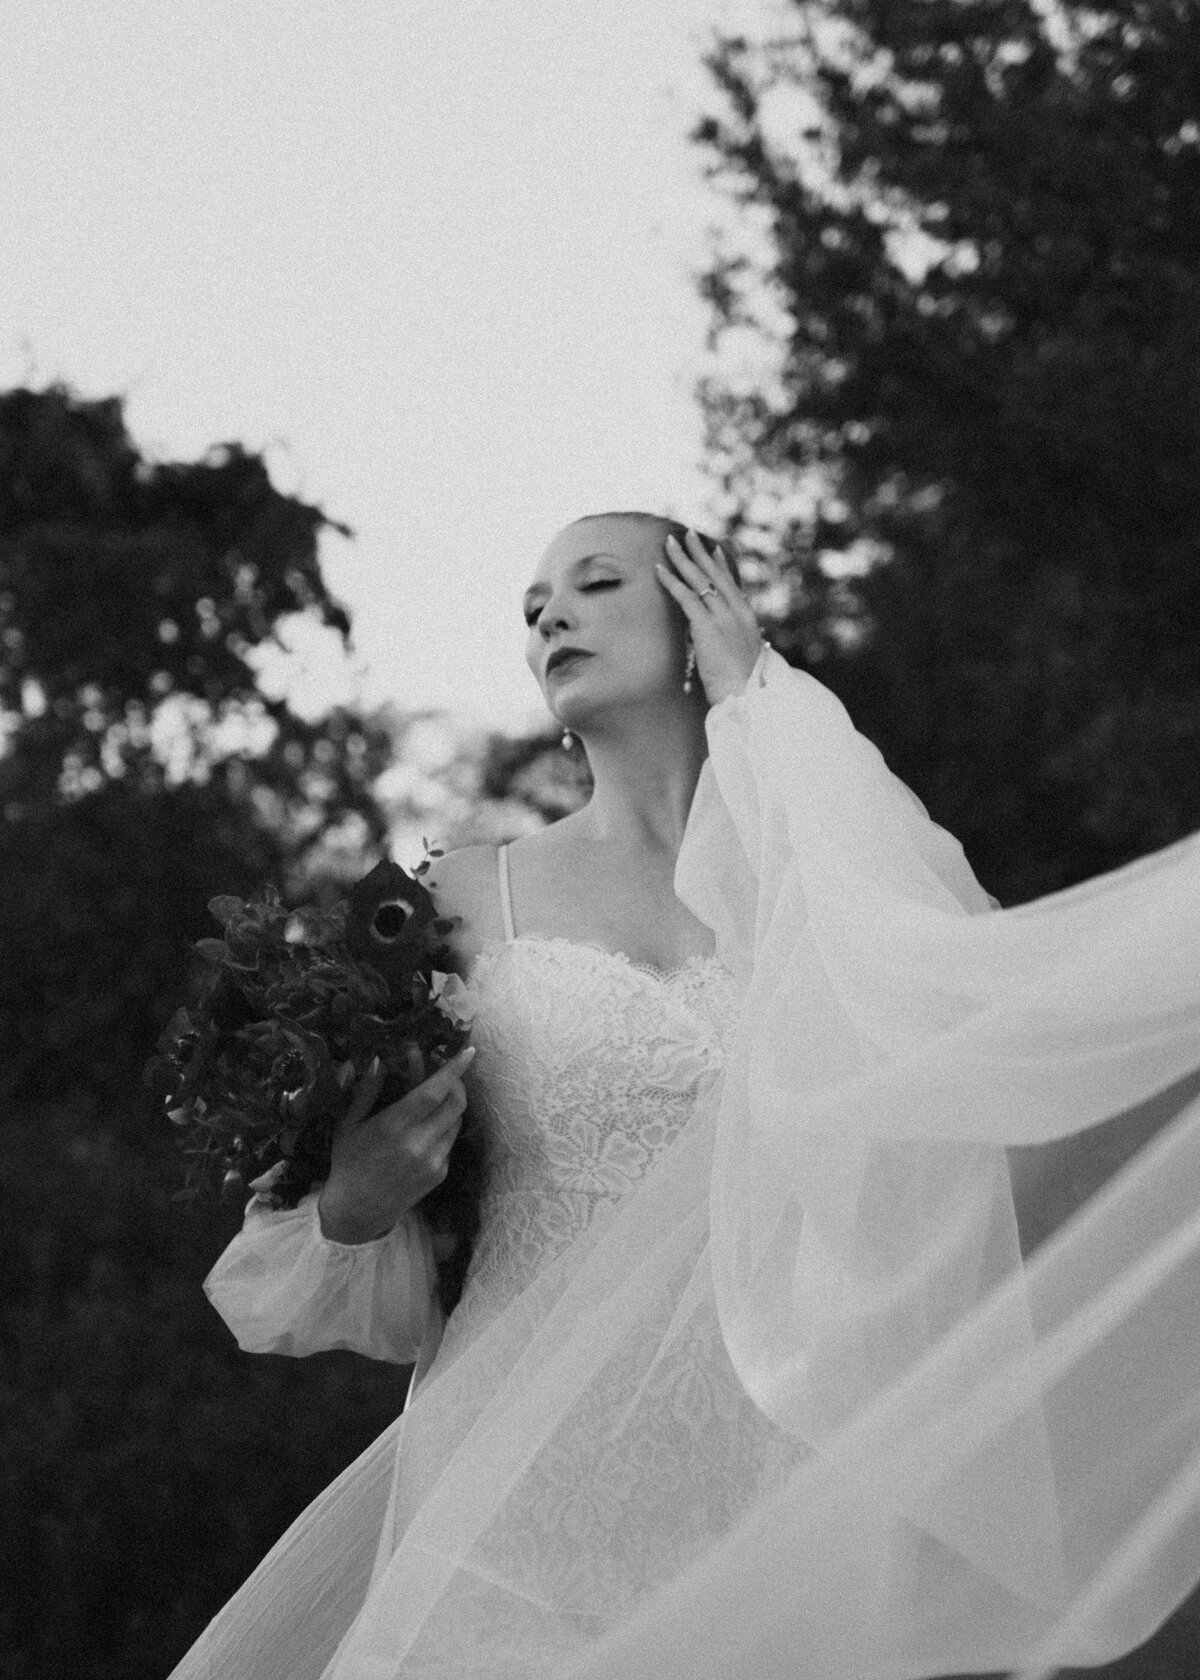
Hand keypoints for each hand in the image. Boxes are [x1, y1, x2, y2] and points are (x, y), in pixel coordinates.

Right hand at [317, 1045, 474, 1243]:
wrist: (357, 1212)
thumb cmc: (348, 1162)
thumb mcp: (348, 1124)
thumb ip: (365, 1091)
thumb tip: (378, 1059)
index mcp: (393, 1127)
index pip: (433, 1092)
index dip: (452, 1069)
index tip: (469, 1051)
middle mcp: (419, 1144)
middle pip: (456, 1103)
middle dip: (456, 1082)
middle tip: (445, 1072)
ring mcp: (433, 1161)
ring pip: (457, 1120)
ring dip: (451, 1103)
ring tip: (432, 1098)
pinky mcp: (440, 1174)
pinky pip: (450, 1140)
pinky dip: (444, 1126)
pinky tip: (424, 1128)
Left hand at [654, 530, 764, 705]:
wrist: (747, 695)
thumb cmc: (743, 684)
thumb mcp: (742, 657)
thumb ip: (733, 643)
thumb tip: (725, 640)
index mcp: (746, 617)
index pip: (731, 583)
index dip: (720, 564)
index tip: (713, 547)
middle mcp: (736, 612)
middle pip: (715, 574)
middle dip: (699, 552)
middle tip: (687, 533)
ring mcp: (722, 617)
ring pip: (699, 581)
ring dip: (682, 559)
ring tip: (670, 542)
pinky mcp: (706, 626)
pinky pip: (686, 598)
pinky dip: (671, 582)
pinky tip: (659, 569)